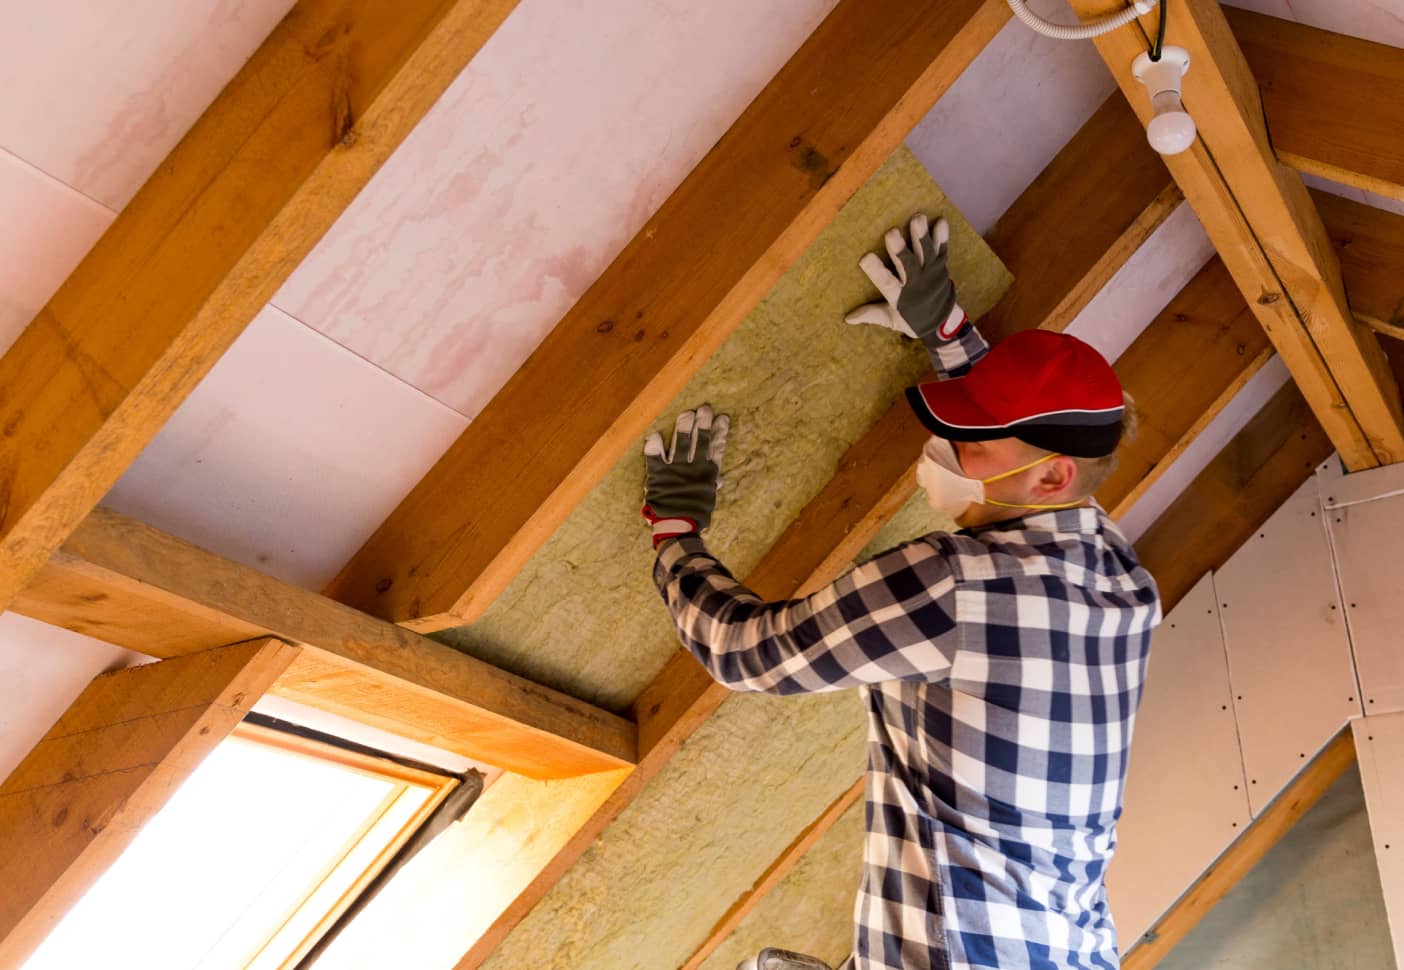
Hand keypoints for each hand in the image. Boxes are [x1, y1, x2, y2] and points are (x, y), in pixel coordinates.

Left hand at [642, 405, 729, 547]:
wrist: (678, 527)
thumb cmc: (695, 516)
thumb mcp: (707, 500)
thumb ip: (711, 486)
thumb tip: (720, 480)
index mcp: (707, 473)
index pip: (716, 448)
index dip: (720, 432)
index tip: (722, 418)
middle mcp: (693, 467)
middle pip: (700, 440)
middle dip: (703, 423)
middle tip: (705, 409)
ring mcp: (676, 469)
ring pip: (681, 442)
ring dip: (684, 426)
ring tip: (687, 413)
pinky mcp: (659, 474)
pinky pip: (655, 456)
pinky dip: (655, 446)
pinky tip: (655, 435)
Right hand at [845, 213, 966, 344]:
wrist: (943, 324)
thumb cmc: (912, 319)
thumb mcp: (891, 320)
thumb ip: (871, 314)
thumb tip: (848, 317)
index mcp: (900, 297)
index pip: (886, 283)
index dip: (876, 271)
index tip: (865, 258)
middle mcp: (916, 284)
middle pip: (907, 265)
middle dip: (900, 249)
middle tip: (892, 233)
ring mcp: (931, 274)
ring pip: (926, 254)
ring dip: (921, 237)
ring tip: (917, 218)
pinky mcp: (941, 266)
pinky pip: (942, 250)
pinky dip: (942, 237)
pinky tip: (940, 222)